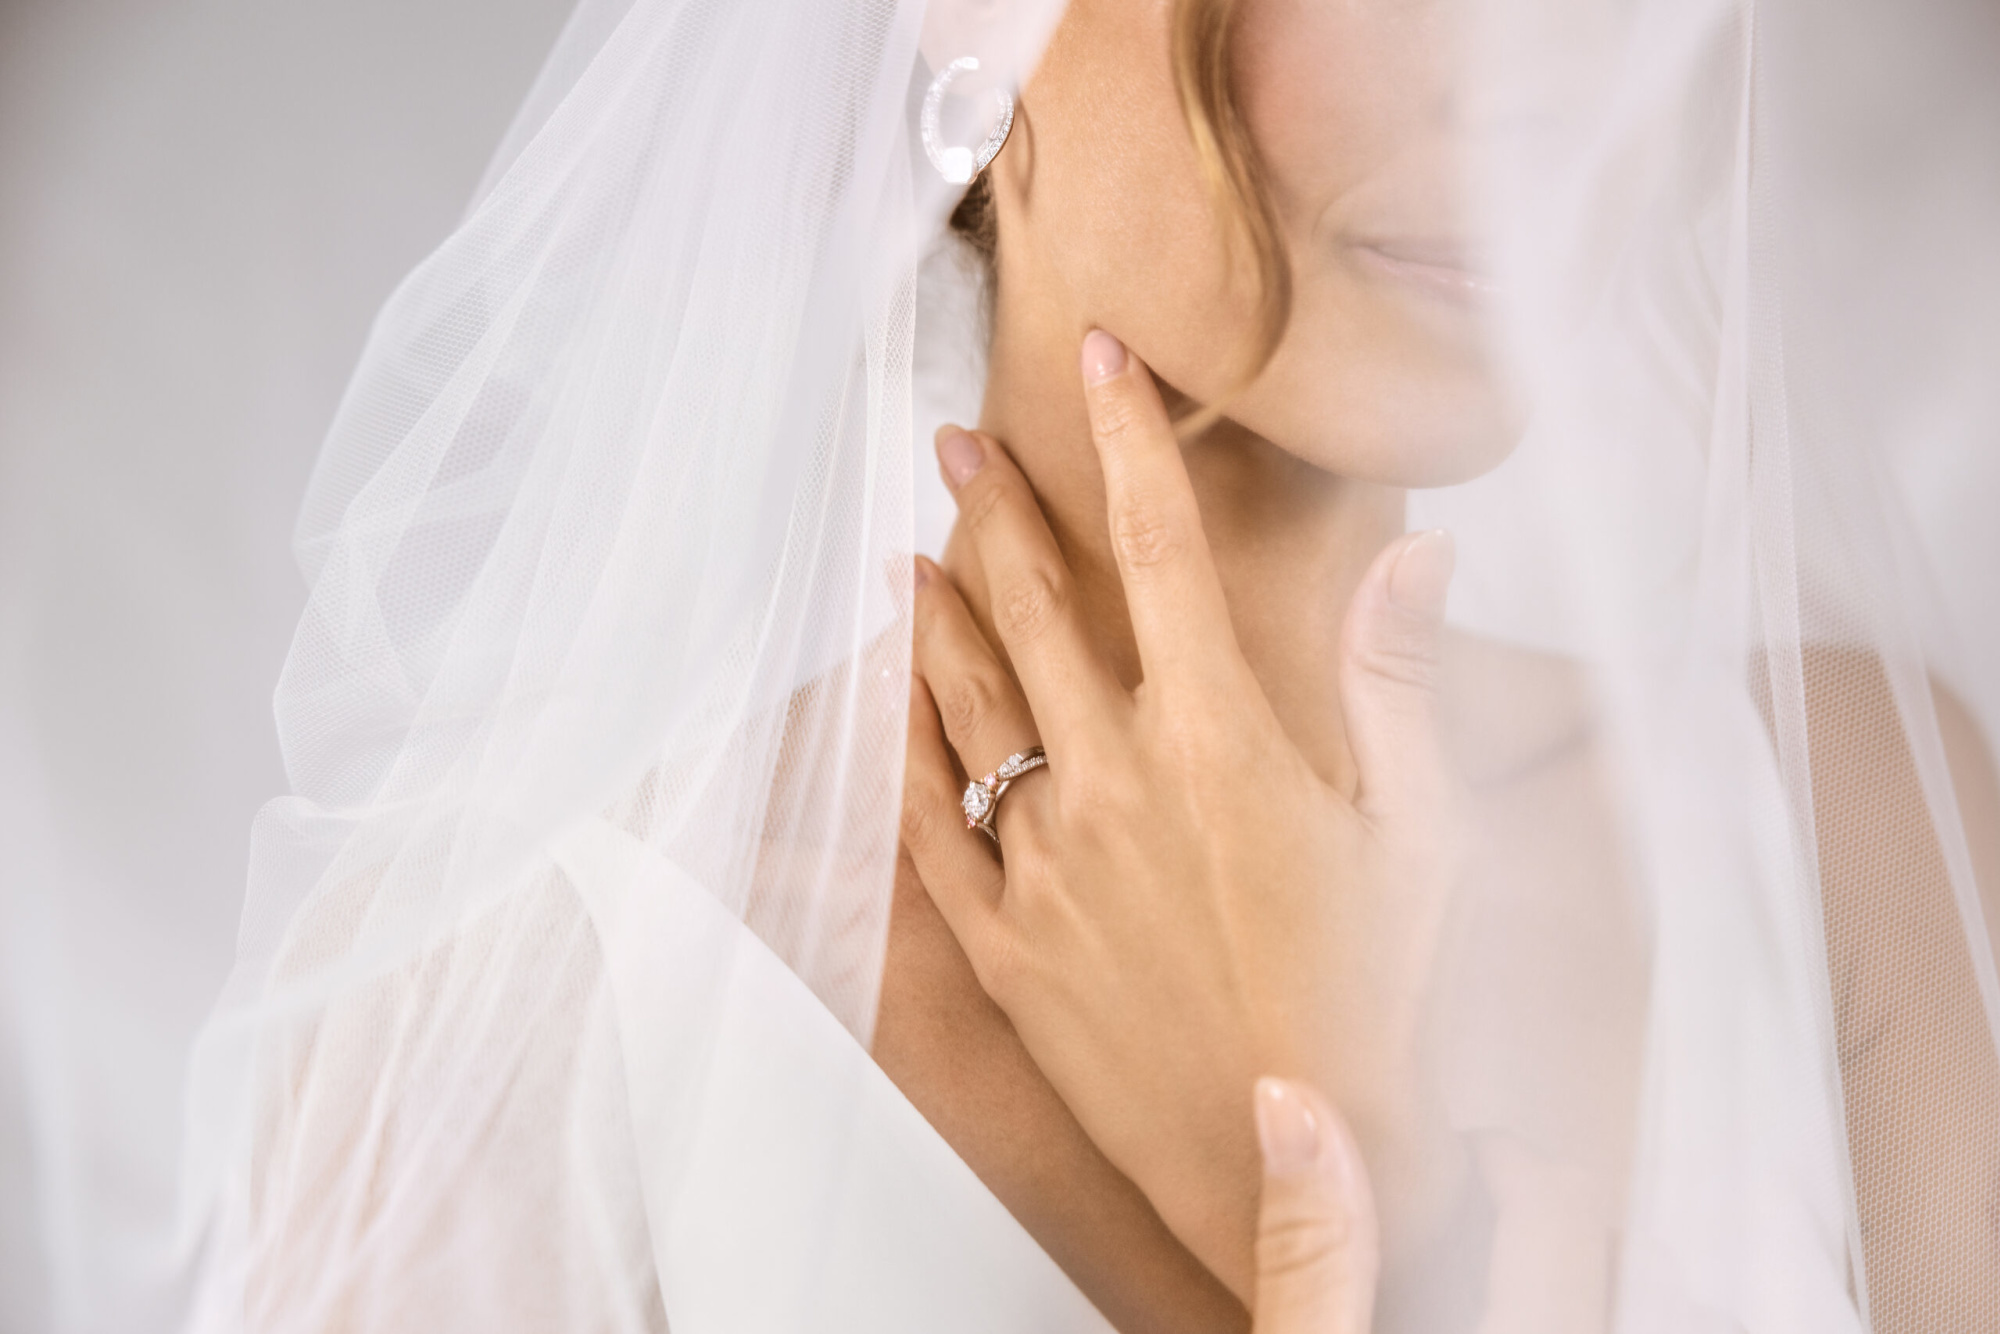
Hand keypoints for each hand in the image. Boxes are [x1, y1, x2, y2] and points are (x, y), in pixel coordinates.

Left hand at [900, 329, 1463, 1297]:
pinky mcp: (1001, 940)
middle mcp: (1112, 780)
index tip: (1103, 359)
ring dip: (934, 612)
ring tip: (908, 548)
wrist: (1292, 1156)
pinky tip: (885, 697)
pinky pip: (923, 821)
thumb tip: (1422, 553)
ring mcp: (1043, 861)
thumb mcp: (1422, 833)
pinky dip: (899, 745)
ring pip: (964, 701)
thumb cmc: (1375, 998)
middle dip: (997, 508)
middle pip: (1037, 604)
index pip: (1164, 547)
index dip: (1130, 440)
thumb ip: (1398, 683)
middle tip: (959, 442)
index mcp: (1218, 738)